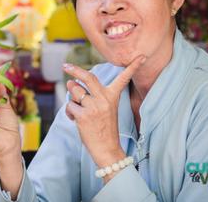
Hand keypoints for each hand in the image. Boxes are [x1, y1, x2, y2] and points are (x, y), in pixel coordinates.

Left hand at [63, 55, 145, 169]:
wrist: (107, 149)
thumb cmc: (104, 128)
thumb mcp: (104, 108)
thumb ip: (90, 94)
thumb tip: (70, 83)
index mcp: (113, 96)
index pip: (123, 78)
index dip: (132, 67)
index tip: (142, 56)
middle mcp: (104, 99)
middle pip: (88, 77)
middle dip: (75, 69)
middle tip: (66, 66)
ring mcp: (94, 107)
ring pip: (75, 91)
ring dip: (72, 97)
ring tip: (78, 108)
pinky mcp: (83, 116)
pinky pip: (69, 105)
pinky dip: (69, 111)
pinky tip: (75, 119)